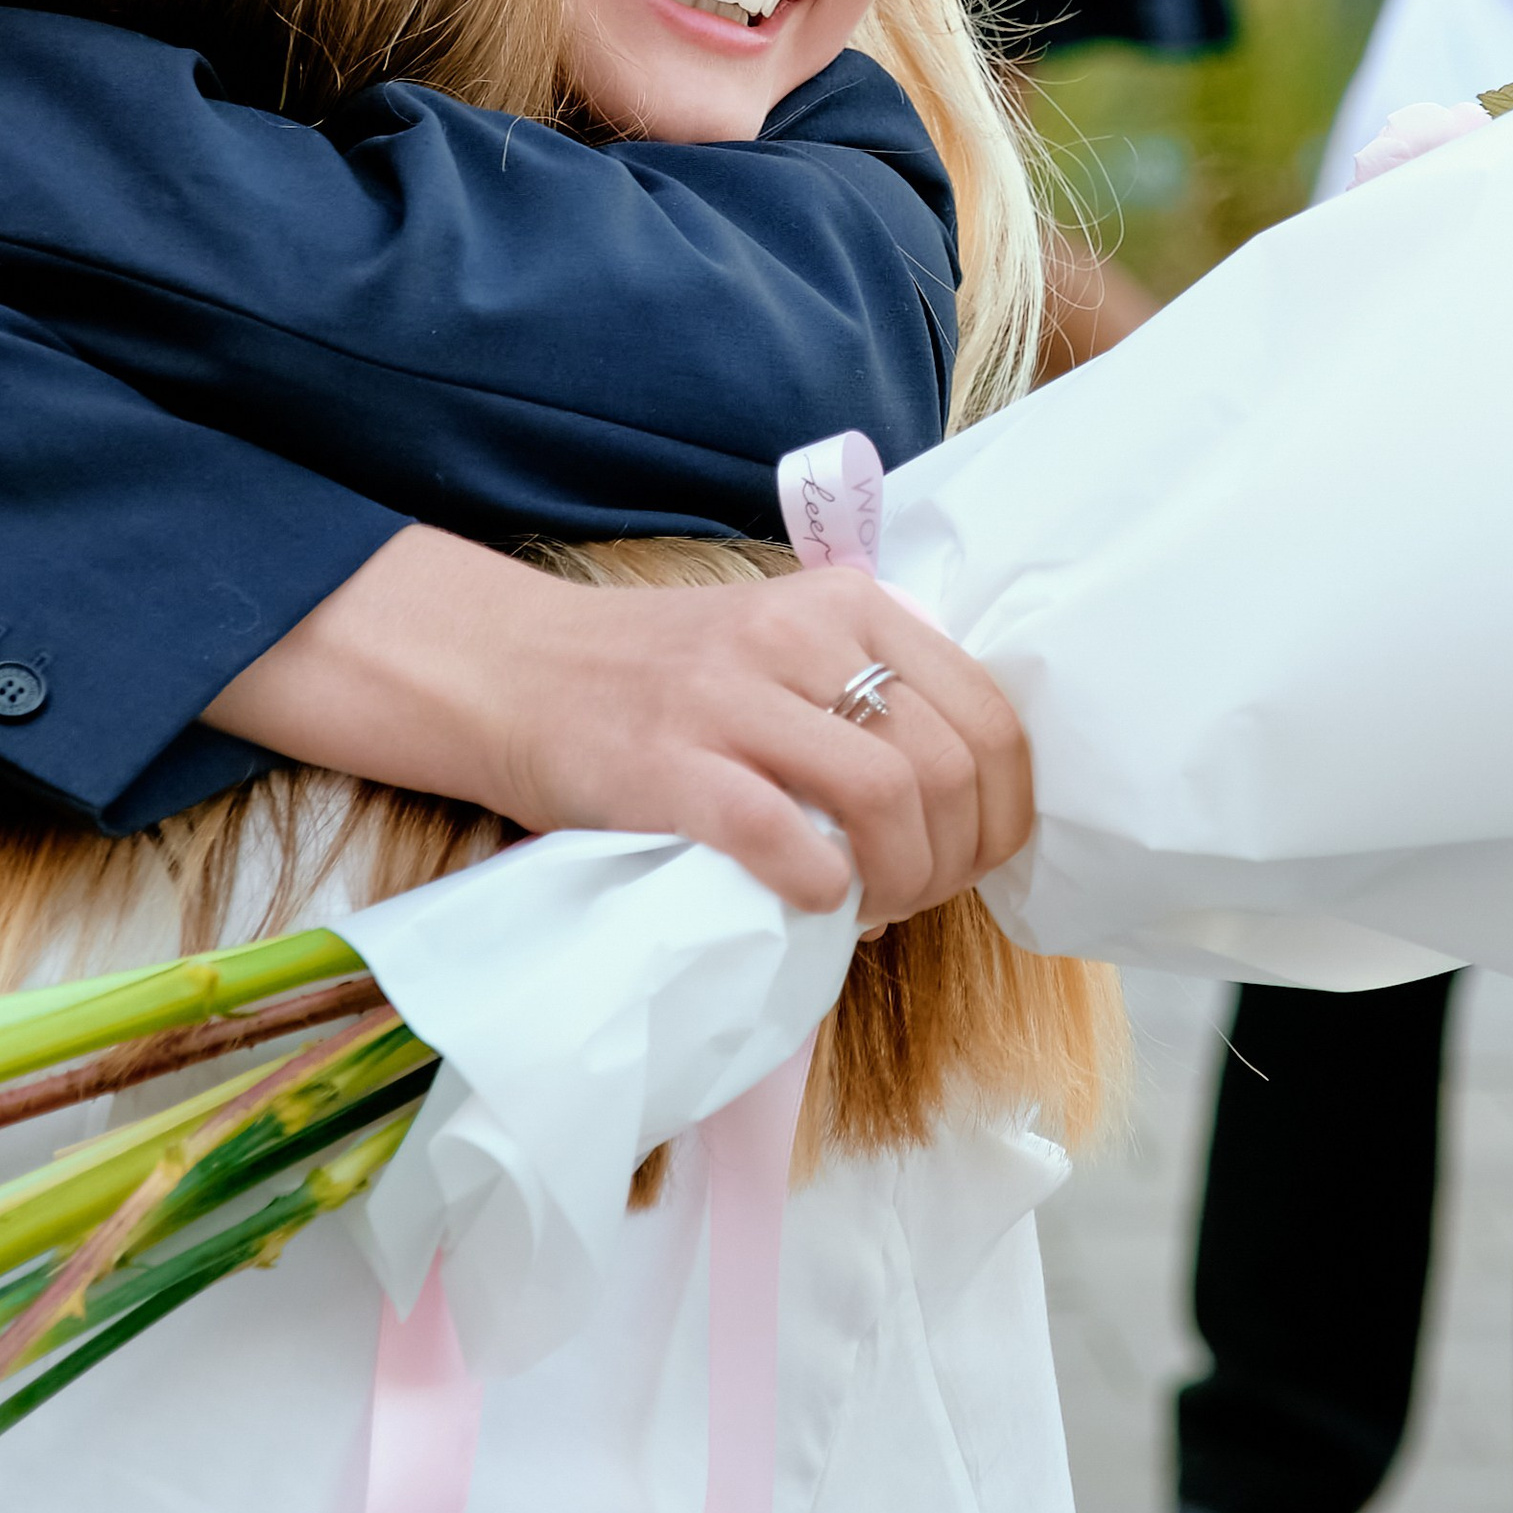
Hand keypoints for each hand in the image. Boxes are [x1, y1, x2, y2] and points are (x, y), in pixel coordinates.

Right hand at [207, 528, 1031, 923]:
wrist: (509, 670)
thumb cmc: (652, 678)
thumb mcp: (776, 646)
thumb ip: (861, 693)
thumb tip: (956, 805)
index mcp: (842, 604)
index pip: (987, 710)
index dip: (1004, 807)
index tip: (973, 856)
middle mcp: (797, 636)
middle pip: (950, 762)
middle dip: (958, 857)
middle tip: (919, 895)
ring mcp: (731, 698)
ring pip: (888, 796)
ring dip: (901, 880)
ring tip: (871, 907)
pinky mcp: (670, 766)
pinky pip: (787, 840)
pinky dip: (823, 890)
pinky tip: (810, 902)